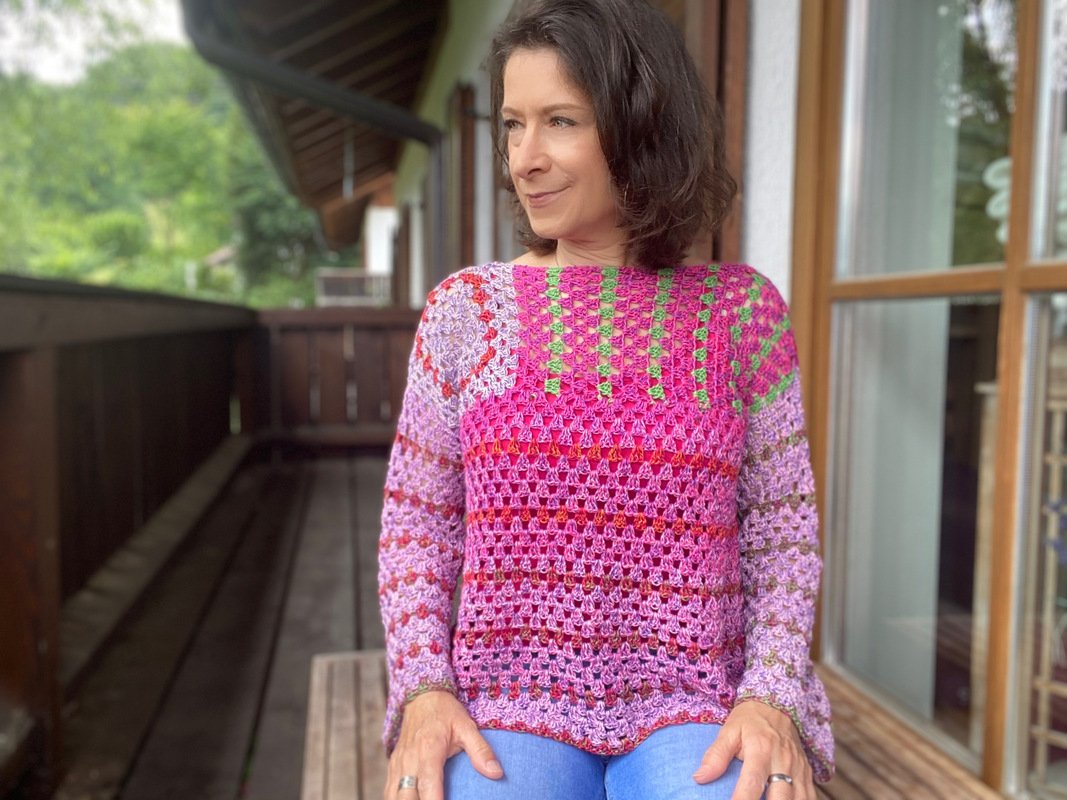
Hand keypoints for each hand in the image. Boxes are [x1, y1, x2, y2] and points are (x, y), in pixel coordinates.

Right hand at [385, 690, 503, 799]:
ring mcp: (398, 763)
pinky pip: (388, 790)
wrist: (422, 696)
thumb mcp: (467, 726)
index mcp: (429, 750)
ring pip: (392, 795)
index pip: (428, 785)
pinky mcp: (393, 765)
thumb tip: (497, 773)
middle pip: (406, 796)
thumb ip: (480, 750)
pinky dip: (395, 799)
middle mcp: (409, 759)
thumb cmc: (445, 712)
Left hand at [693, 700, 814, 799]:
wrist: (777, 706)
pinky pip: (810, 797)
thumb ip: (716, 755)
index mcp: (761, 749)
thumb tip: (699, 778)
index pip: (752, 782)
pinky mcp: (807, 774)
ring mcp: (799, 769)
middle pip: (781, 797)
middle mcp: (783, 761)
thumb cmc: (749, 720)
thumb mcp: (729, 730)